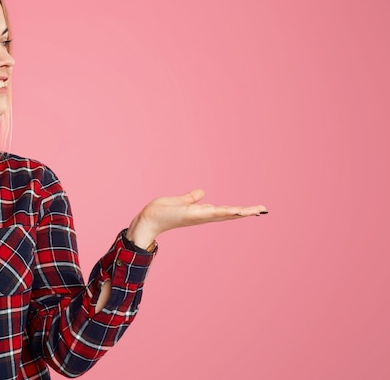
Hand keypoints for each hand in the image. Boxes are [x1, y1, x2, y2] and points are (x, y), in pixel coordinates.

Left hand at [126, 189, 267, 248]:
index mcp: (202, 213)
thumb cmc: (162, 212)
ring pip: (224, 213)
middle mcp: (203, 216)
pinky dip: (224, 212)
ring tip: (257, 209)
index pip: (225, 211)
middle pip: (229, 214)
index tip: (256, 209)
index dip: (240, 210)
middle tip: (264, 209)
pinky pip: (210, 212)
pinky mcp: (191, 214)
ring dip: (240, 212)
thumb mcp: (180, 202)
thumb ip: (191, 198)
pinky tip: (235, 210)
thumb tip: (202, 192)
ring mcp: (198, 216)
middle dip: (247, 212)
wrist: (148, 219)